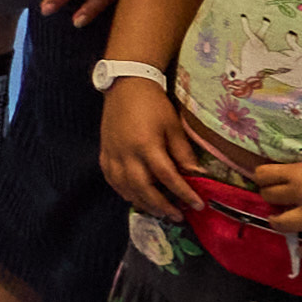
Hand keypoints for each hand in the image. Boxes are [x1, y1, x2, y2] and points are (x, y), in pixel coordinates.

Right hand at [96, 74, 197, 218]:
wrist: (125, 85)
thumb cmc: (153, 104)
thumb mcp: (173, 125)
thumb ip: (183, 152)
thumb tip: (197, 174)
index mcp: (146, 145)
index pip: (167, 176)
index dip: (183, 193)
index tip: (197, 205)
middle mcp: (127, 153)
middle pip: (143, 188)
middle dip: (161, 205)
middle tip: (177, 216)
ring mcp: (112, 154)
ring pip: (125, 187)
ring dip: (142, 202)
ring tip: (158, 211)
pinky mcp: (104, 152)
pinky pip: (111, 179)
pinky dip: (123, 191)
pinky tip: (134, 197)